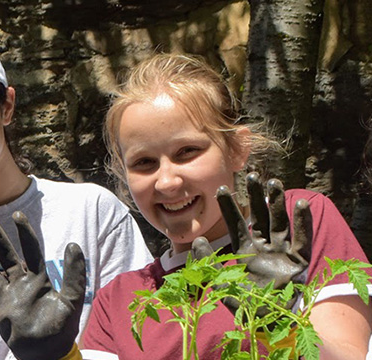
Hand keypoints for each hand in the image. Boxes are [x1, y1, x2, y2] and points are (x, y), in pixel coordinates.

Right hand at [0, 212, 85, 359]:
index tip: (17, 214)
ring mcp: (5, 297)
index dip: (24, 232)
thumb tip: (73, 244)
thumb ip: (74, 274)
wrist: (47, 353)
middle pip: (5, 255)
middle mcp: (19, 284)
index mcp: (38, 279)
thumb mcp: (71, 300)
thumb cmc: (61, 328)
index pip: (30, 250)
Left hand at [194, 173, 312, 312]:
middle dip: (255, 197)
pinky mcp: (299, 261)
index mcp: (246, 253)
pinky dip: (302, 222)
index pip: (236, 224)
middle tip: (251, 175)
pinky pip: (302, 238)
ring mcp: (282, 253)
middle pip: (259, 217)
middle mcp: (264, 249)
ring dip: (277, 202)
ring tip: (273, 182)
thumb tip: (197, 239)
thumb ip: (209, 264)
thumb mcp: (223, 284)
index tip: (221, 188)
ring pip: (279, 222)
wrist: (271, 323)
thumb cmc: (248, 306)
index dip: (229, 207)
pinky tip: (299, 203)